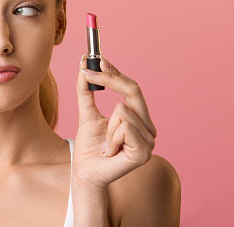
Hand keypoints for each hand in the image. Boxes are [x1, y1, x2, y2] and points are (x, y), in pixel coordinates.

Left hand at [72, 54, 156, 191]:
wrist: (84, 173)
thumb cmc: (89, 147)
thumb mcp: (86, 113)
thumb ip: (86, 90)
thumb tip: (84, 63)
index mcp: (139, 119)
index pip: (131, 88)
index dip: (115, 73)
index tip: (97, 59)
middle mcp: (149, 128)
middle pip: (133, 91)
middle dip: (108, 80)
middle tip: (88, 73)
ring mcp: (149, 142)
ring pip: (123, 111)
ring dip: (107, 127)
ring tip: (105, 144)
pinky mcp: (143, 154)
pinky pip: (124, 127)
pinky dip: (110, 138)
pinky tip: (109, 151)